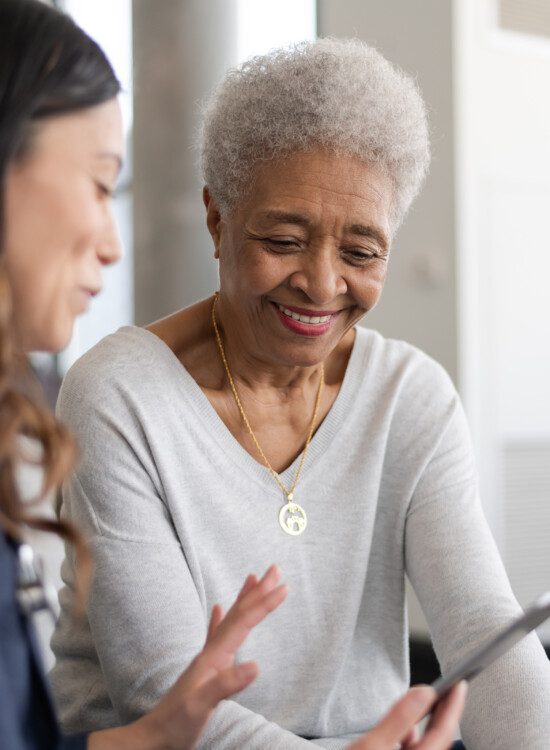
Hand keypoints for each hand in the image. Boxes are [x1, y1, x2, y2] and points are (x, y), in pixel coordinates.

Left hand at [88, 565, 286, 749]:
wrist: (153, 737)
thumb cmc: (176, 723)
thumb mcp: (202, 705)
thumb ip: (227, 684)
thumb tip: (256, 665)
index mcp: (213, 656)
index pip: (243, 622)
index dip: (264, 604)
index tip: (284, 587)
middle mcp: (211, 651)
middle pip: (238, 613)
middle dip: (258, 591)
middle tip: (274, 569)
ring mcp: (207, 659)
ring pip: (230, 619)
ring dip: (244, 598)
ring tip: (253, 578)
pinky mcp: (204, 668)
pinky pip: (215, 634)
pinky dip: (219, 618)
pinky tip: (217, 608)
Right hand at [347, 682, 466, 749]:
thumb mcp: (373, 744)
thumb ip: (400, 718)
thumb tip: (424, 693)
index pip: (443, 733)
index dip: (453, 706)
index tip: (459, 684)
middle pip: (439, 741)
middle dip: (445, 714)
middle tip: (452, 688)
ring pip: (427, 747)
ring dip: (429, 724)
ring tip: (431, 702)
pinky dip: (414, 736)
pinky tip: (408, 728)